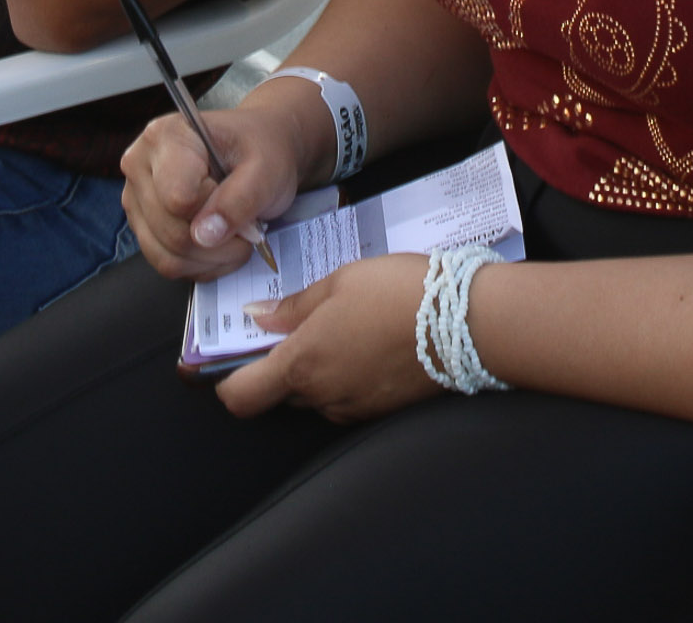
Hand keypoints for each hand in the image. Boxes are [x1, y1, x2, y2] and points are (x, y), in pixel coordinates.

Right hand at [119, 103, 310, 281]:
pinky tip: (220, 244)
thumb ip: (239, 199)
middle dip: (219, 242)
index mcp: (165, 136)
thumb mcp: (265, 169)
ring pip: (167, 256)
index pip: (179, 199)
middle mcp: (140, 164)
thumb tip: (205, 235)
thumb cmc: (260, 150)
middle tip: (249, 226)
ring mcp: (137, 198)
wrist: (260, 147)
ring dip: (212, 258)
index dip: (216, 209)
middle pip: (172, 233)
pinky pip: (167, 264)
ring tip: (236, 235)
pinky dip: (201, 265)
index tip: (239, 193)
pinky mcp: (142, 225)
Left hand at [216, 253, 442, 422]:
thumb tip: (257, 317)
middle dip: (278, 366)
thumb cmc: (398, 292)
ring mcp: (355, 408)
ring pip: (315, 395)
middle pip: (278, 393)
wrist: (468, 323)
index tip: (224, 359)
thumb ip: (293, 306)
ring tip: (341, 327)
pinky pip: (347, 397)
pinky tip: (366, 341)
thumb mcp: (339, 282)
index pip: (240, 397)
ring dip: (316, 369)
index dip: (223, 382)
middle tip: (294, 326)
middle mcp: (324, 396)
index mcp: (303, 364)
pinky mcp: (382, 410)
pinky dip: (346, 375)